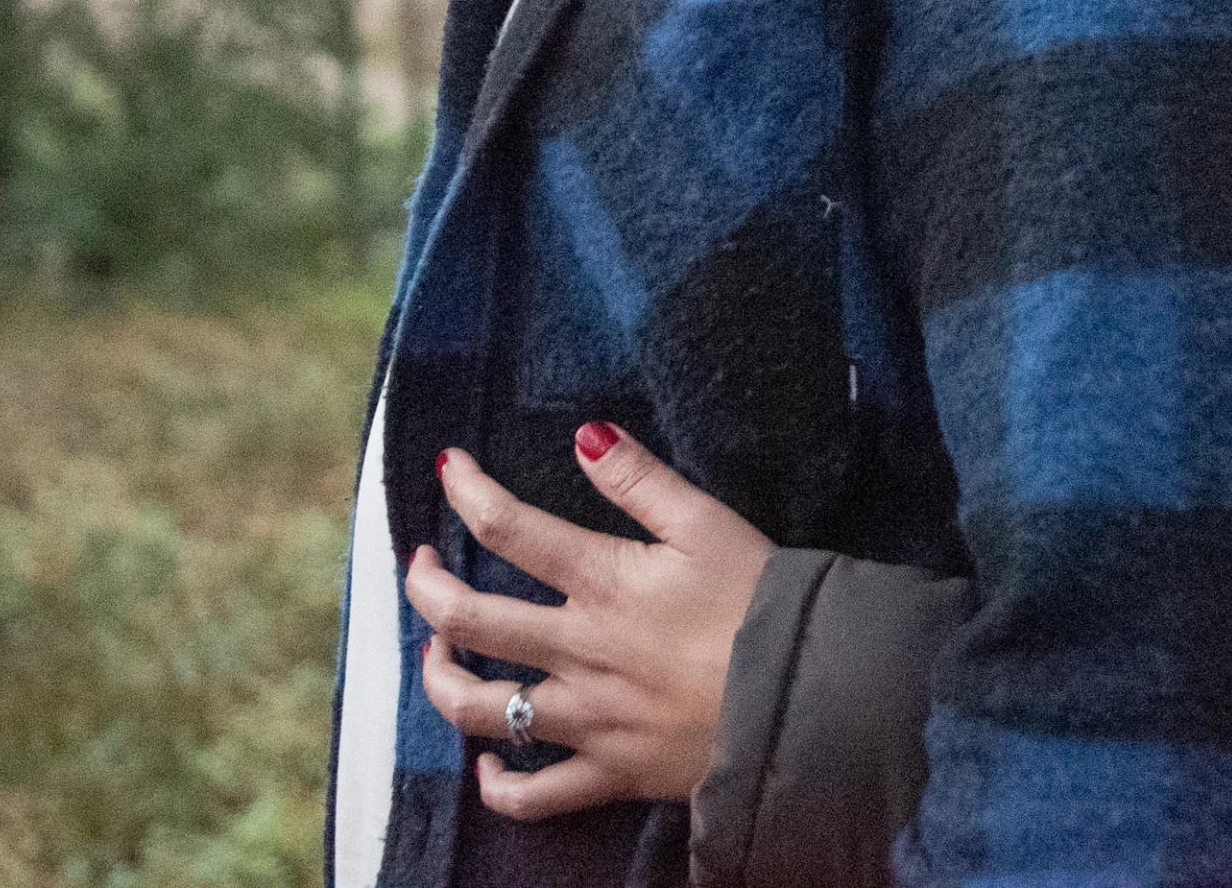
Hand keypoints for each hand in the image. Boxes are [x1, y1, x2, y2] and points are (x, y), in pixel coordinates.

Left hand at [403, 422, 776, 821]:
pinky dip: (499, 785)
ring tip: (437, 656)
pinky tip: (486, 765)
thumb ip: (640, 478)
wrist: (810, 698)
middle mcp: (578, 651)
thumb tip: (584, 434)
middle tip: (421, 566)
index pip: (509, 527)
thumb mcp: (709, 523)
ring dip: (441, 681)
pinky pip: (535, 796)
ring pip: (482, 710)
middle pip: (469, 620)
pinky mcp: (610, 773)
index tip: (449, 469)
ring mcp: (588, 718)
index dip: (467, 490)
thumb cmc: (763, 602)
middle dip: (428, 588)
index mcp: (602, 582)